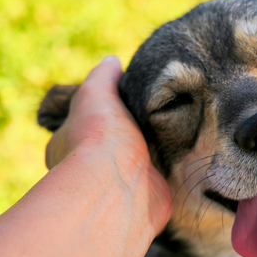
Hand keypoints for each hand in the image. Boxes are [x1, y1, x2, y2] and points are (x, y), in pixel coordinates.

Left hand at [46, 56, 172, 235]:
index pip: (83, 124)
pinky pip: (162, 177)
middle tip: (157, 112)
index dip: (101, 112)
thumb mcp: (96, 94)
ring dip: (155, 150)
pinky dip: (172, 167)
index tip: (124, 100)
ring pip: (140, 161)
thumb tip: (112, 61)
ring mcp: (122, 185)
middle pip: (114, 144)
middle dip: (133, 131)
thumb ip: (103, 76)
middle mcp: (92, 168)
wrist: (122, 187)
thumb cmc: (100, 139)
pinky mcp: (150, 196)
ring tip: (178, 126)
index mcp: (69, 144)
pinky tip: (186, 151)